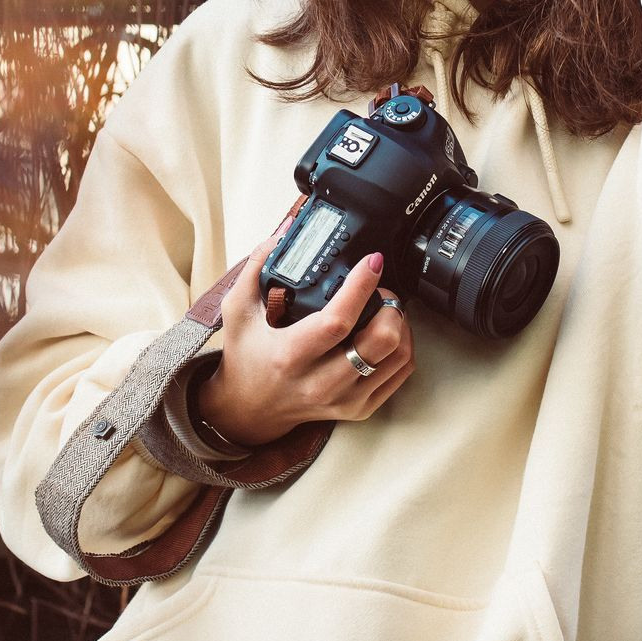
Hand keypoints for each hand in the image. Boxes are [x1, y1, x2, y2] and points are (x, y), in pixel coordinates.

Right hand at [196, 220, 415, 447]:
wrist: (249, 409)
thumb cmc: (245, 357)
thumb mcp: (238, 311)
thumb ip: (256, 266)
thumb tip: (286, 231)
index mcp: (290, 355)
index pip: (338, 321)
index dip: (361, 287)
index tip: (371, 262)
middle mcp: (320, 382)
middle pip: (379, 341)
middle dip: (389, 305)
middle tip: (380, 288)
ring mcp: (344, 400)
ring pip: (397, 356)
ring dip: (399, 323)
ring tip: (385, 308)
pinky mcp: (360, 409)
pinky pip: (400, 374)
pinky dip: (403, 346)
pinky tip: (389, 331)